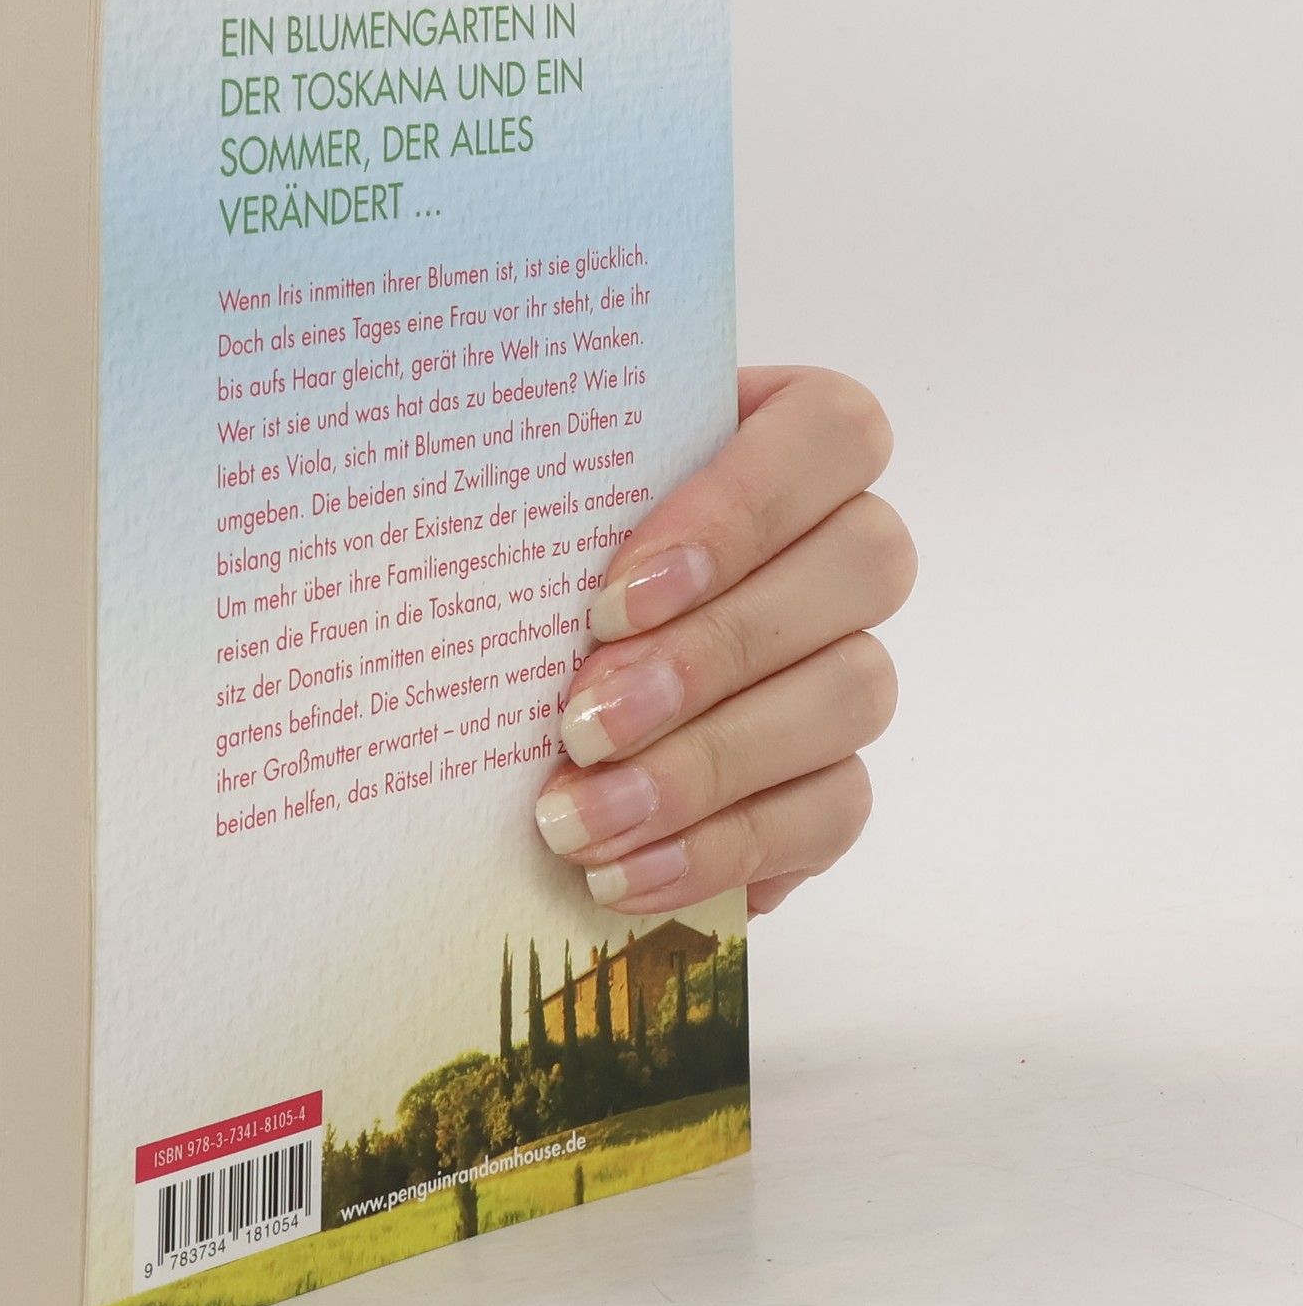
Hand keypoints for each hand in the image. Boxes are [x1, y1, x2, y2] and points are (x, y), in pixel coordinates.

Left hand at [533, 367, 914, 917]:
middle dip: (708, 655)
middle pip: (860, 568)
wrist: (514, 679)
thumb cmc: (526, 553)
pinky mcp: (836, 774)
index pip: (831, 433)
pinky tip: (622, 873)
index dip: (738, 511)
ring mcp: (853, 658)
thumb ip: (535, 486)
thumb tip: (446, 506)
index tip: (610, 598)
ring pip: (852, 693)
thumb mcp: (523, 502)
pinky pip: (832, 811)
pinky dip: (720, 848)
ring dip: (705, 765)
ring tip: (578, 818)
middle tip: (578, 722)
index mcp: (785, 434)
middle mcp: (844, 540)